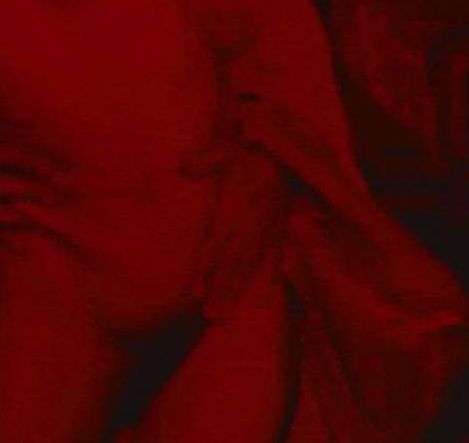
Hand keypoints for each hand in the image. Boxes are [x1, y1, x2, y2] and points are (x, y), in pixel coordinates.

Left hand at [181, 124, 288, 320]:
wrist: (284, 156)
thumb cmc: (249, 154)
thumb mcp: (227, 151)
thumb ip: (206, 159)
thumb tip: (183, 165)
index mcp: (236, 208)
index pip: (217, 243)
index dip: (206, 268)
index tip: (196, 292)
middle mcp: (250, 225)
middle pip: (232, 263)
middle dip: (221, 290)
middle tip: (211, 316)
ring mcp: (265, 232)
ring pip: (249, 267)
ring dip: (237, 291)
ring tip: (224, 315)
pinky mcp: (275, 233)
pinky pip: (269, 260)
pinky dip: (266, 281)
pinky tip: (262, 300)